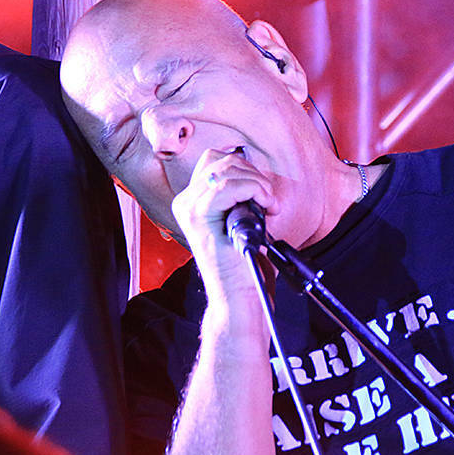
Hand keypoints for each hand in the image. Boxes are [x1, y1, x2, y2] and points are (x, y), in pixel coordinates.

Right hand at [171, 148, 276, 288]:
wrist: (236, 294)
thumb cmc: (241, 262)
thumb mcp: (238, 219)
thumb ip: (237, 194)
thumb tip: (252, 172)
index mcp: (191, 200)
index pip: (215, 160)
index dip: (245, 169)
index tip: (262, 192)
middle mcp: (185, 201)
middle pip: (222, 160)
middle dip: (253, 175)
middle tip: (268, 200)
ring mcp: (188, 207)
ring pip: (226, 170)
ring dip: (257, 183)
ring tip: (268, 205)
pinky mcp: (198, 216)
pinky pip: (228, 186)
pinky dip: (254, 190)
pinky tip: (266, 207)